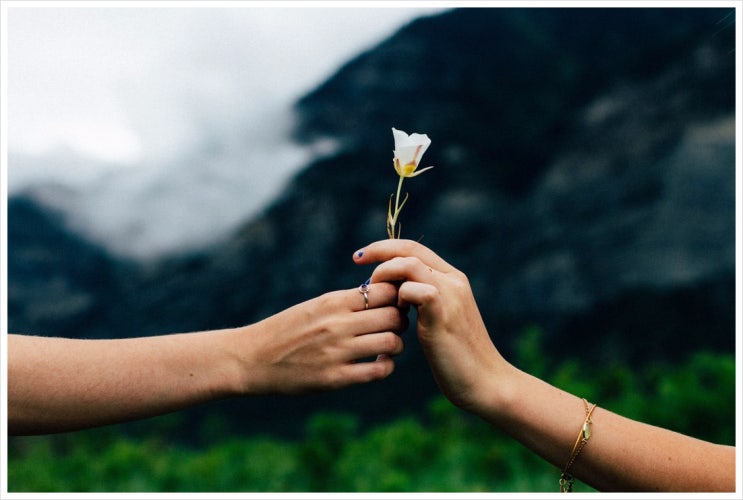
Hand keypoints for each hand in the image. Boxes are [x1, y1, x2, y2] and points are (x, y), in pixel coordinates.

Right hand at [240, 282, 407, 395]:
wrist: (252, 358)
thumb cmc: (286, 329)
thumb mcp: (314, 306)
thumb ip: (346, 302)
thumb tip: (381, 294)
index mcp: (333, 302)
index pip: (385, 291)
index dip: (397, 297)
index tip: (394, 303)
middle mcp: (338, 324)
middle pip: (393, 316)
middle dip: (401, 320)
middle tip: (396, 325)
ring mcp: (337, 352)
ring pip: (391, 343)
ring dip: (396, 344)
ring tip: (388, 345)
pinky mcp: (335, 378)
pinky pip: (378, 371)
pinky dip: (386, 366)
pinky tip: (379, 363)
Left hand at [353, 239, 506, 412]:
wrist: (485, 382)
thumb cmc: (457, 356)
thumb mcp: (438, 320)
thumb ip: (421, 302)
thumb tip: (393, 294)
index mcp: (452, 279)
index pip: (414, 248)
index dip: (385, 248)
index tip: (361, 257)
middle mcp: (454, 281)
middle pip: (409, 249)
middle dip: (378, 252)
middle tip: (357, 261)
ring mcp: (450, 296)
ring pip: (409, 264)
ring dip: (385, 275)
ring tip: (375, 296)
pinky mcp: (443, 315)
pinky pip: (415, 290)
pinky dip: (398, 297)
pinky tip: (397, 315)